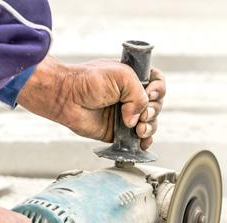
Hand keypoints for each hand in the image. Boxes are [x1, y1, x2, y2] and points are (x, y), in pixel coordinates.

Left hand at [17, 57, 165, 149]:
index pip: (158, 83)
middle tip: (143, 114)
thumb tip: (135, 120)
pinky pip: (138, 139)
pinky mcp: (119, 131)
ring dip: (150, 127)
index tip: (151, 93)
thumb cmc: (88, 80)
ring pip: (151, 123)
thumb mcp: (121, 76)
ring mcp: (127, 114)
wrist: (67, 97)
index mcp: (134, 78)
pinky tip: (142, 141)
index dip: (159, 89)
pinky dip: (145, 141)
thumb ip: (138, 95)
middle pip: (157, 105)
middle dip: (154, 111)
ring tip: (139, 128)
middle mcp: (131, 96)